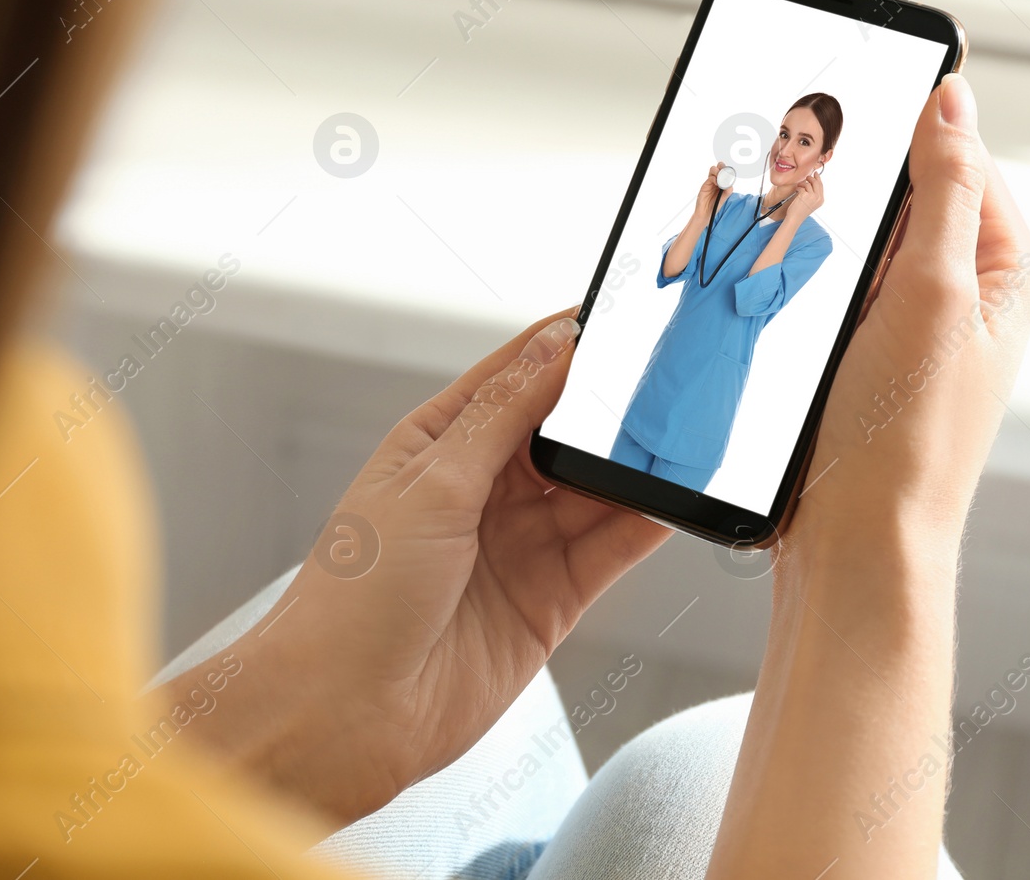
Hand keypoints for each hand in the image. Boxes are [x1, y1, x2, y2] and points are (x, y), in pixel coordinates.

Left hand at [177, 313, 671, 824]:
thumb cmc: (353, 597)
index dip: (567, 346)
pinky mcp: (550, 598)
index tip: (623, 317)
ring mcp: (518, 544)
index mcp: (438, 444)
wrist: (345, 713)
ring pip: (595, 489)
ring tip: (684, 438)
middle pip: (565, 431)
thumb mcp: (431, 483)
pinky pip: (611, 549)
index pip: (515, 376)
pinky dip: (646, 524)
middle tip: (666, 383)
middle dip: (612, 409)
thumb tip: (556, 346)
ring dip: (636, 467)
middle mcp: (481, 489)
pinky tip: (676, 501)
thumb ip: (503, 416)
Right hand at [694, 161, 732, 218]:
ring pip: (713, 170)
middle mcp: (717, 181)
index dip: (728, 170)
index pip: (725, 172)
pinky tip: (716, 184)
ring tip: (720, 178)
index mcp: (722, 183)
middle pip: (719, 168)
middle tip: (724, 170)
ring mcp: (711, 182)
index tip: (730, 172)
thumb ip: (728, 190)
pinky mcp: (705, 184)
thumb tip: (730, 184)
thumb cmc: (715, 205)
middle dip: (722, 166)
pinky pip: (710, 177)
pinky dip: (714, 178)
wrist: (706, 212)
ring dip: (717, 171)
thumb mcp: (724, 198)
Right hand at [708, 75, 1029, 879]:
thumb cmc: (902, 441)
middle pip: (905, 195)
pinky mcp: (858, 357)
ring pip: (860, 240)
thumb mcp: (937, 295)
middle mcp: (964, 294)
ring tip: (771, 215)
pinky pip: (828, 287)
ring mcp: (909, 327)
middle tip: (791, 160)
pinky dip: (797, 271)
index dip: (903, 123)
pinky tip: (764, 270)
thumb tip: (952, 98)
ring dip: (817, 227)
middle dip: (850, 179)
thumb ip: (947, 190)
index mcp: (1005, 271)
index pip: (961, 156)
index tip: (840, 98)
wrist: (853, 550)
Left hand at [783, 173, 823, 224]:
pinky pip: (802, 186)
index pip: (821, 186)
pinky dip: (799, 187)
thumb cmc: (801, 211)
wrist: (795, 217)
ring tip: (799, 187)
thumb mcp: (811, 203)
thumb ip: (814, 194)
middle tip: (807, 177)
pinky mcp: (805, 195)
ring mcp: (812, 196)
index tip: (815, 174)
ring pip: (808, 184)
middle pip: (817, 182)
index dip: (818, 179)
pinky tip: (797, 190)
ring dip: (803, 183)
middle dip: (811, 178)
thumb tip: (812, 182)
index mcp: (821, 200)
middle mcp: (818, 198)